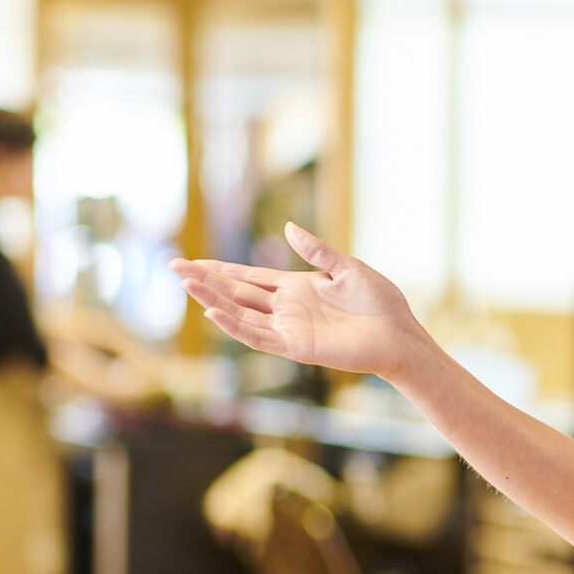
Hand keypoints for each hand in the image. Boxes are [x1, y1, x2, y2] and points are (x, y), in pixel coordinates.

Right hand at [169, 223, 437, 379]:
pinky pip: (257, 337)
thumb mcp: (348, 267)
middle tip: (173, 266)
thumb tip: (289, 227)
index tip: (194, 261)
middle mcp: (287, 309)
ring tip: (186, 283)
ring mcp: (288, 329)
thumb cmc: (381, 304)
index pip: (249, 277)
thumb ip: (317, 251)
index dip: (221, 269)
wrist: (400, 336)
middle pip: (236, 292)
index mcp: (297, 288)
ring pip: (239, 313)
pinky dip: (234, 325)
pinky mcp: (295, 347)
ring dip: (212, 299)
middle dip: (205, 280)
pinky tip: (214, 312)